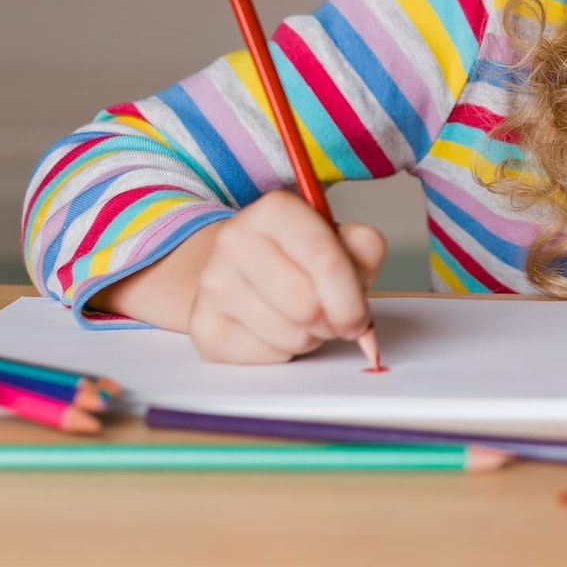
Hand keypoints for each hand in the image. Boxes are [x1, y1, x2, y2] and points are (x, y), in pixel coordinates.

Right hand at [184, 190, 386, 363]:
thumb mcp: (338, 240)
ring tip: (301, 316)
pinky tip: (275, 328)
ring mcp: (213, 284)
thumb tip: (361, 274)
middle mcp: (236, 240)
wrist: (236, 271)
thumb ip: (362, 249)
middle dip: (330, 320)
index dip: (350, 298)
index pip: (324, 260)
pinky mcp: (203, 326)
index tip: (360, 319)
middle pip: (307, 306)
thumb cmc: (297, 257)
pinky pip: (268, 356)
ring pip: (291, 335)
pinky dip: (283, 351)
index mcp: (275, 210)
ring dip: (309, 336)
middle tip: (329, 314)